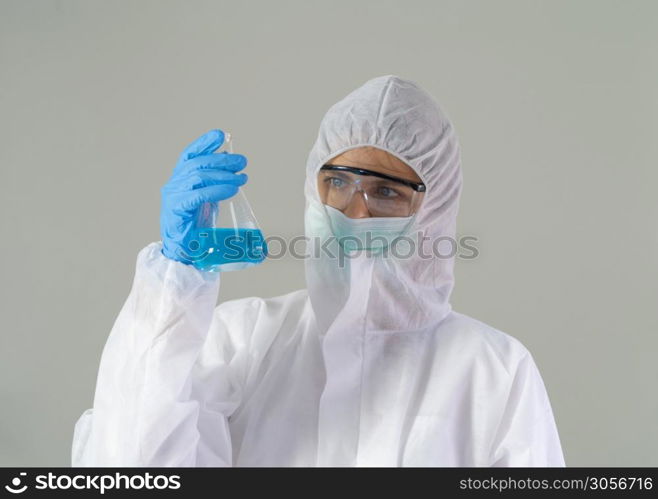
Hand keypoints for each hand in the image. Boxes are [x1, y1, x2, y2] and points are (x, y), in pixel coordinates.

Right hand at [160, 129, 246, 263]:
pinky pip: (198, 195)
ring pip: (198, 176)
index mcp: (180, 179)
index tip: (221, 135)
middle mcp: (174, 184)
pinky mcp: (176, 210)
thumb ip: (214, 181)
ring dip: (223, 175)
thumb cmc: (195, 226)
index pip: (190, 154)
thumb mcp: (207, 198)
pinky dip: (217, 190)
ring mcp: (173, 196)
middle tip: (242, 162)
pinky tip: (231, 189)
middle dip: (222, 160)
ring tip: (241, 178)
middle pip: (197, 163)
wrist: (182, 251)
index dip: (204, 143)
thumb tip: (230, 163)